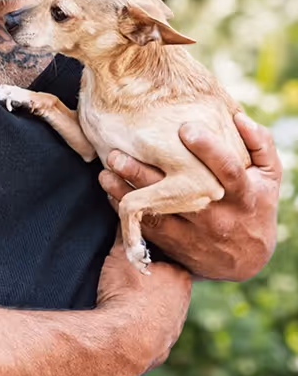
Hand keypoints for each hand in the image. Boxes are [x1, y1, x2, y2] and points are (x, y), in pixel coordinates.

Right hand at [96, 234, 192, 375]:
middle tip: (131, 277)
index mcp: (180, 277)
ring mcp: (174, 328)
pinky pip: (153, 333)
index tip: (139, 256)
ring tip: (126, 302)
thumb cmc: (126, 292)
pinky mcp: (162, 348)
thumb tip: (125, 209)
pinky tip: (128, 325)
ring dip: (148, 306)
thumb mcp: (122, 254)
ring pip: (163, 310)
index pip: (171, 259)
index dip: (153, 256)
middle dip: (153, 281)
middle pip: (169, 285)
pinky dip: (143, 328)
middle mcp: (184, 303)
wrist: (125, 340)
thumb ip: (126, 232)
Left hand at [98, 113, 281, 281]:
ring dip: (127, 192)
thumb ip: (259, 144)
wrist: (246, 258)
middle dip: (145, 172)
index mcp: (242, 194)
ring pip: (156, 212)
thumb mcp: (268, 176)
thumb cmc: (255, 204)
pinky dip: (127, 210)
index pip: (228, 170)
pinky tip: (111, 192)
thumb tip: (238, 117)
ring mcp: (194, 232)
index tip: (185, 128)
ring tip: (105, 171)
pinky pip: (148, 227)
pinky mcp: (177, 244)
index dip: (209, 150)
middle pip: (179, 193)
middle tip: (117, 153)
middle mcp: (216, 214)